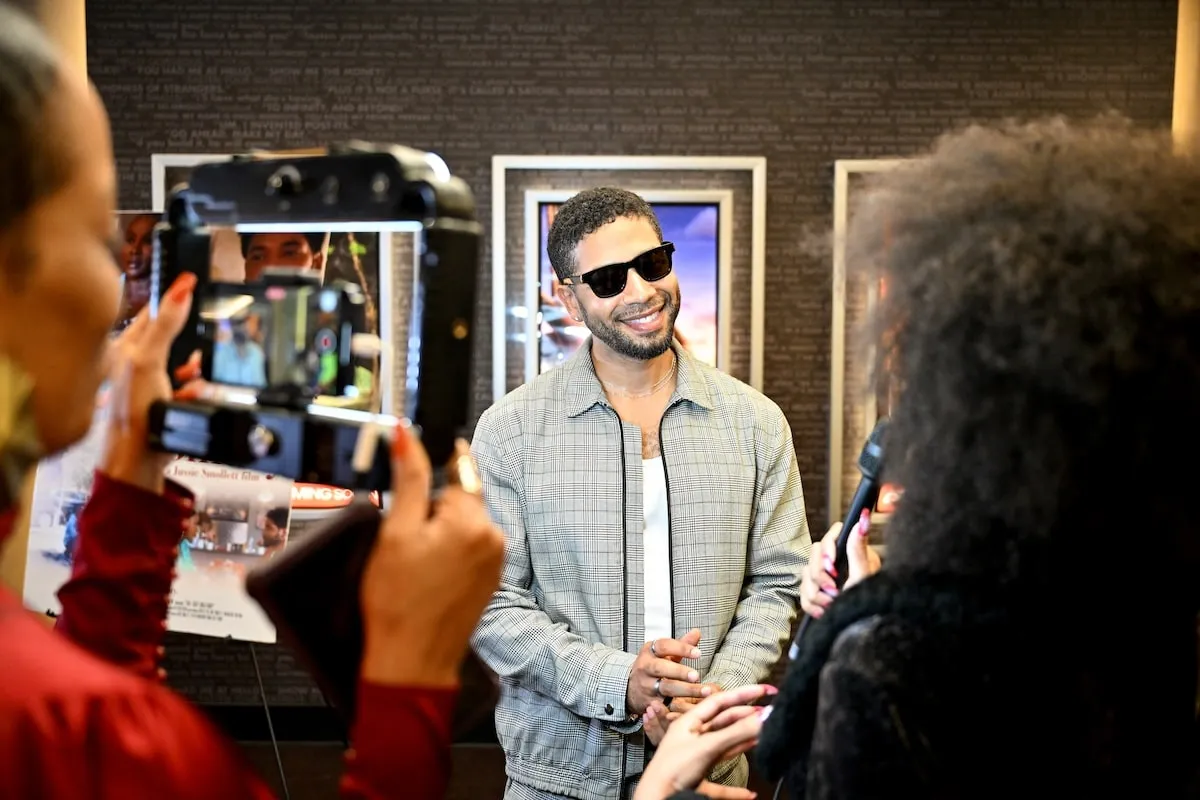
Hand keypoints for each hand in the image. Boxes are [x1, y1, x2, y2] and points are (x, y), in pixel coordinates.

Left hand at [100, 273, 199, 493]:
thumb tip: (180, 291)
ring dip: (195, 369)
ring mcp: (148, 385)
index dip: (173, 298)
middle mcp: (133, 364)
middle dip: (190, 340)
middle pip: (170, 338)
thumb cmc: (133, 412)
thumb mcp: (149, 361)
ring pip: (182, 364)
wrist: (138, 461)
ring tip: (196, 375)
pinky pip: (187, 389)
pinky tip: (196, 396)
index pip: (151, 312)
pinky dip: (195, 391)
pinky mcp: (163, 404)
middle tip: (203, 340)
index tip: (192, 280)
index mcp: (122, 347)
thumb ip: (164, 326)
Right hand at [360, 429, 504, 686]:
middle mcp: (494, 538)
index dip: (422, 494)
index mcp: (475, 522)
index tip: (412, 509)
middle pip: (457, 502)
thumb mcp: (394, 532)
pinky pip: (467, 551)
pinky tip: (428, 581)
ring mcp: (495, 562)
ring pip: (461, 527)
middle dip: (429, 518)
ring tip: (416, 570)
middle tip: (406, 550)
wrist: (411, 662)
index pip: (450, 478)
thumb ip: (408, 478)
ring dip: (438, 539)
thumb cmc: (399, 605)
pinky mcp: (490, 580)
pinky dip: (447, 558)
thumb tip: (407, 435)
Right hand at [627, 629, 710, 714]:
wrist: (629, 689)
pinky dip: (680, 707)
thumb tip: (697, 632)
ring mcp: (646, 686)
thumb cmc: (653, 668)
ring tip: (705, 692)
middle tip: (697, 675)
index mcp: (649, 652)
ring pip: (665, 688)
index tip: (698, 653)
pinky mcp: (649, 703)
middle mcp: (645, 668)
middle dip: (680, 672)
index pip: (663, 646)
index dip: (681, 648)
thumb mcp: (663, 654)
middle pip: (661, 668)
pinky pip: (666, 705)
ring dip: (686, 690)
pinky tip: (694, 708)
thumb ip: (681, 645)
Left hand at [633, 684, 776, 799]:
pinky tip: (748, 794)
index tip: (763, 690)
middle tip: (768, 715)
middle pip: (724, 723)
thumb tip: (763, 718)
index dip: (743, 694)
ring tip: (764, 736)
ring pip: (725, 747)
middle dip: (746, 718)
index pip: (720, 701)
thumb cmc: (672, 769)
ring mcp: (696, 758)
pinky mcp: (698, 780)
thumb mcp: (707, 746)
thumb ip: (736, 732)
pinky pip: (721, 784)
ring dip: (744, 742)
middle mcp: (693, 737)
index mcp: (689, 722)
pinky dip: (736, 790)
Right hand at [799, 510, 880, 618]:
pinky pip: (802, 593)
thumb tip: (862, 519)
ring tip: (831, 604)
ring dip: (816, 593)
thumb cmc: (869, 603)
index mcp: (851, 553)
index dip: (827, 549)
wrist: (863, 630)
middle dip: (820, 576)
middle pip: (813, 555)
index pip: (831, 536)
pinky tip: (824, 611)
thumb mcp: (863, 576)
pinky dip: (812, 604)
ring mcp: (826, 578)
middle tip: (833, 590)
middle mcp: (838, 563)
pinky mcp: (818, 593)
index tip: (832, 565)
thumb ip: (858, 548)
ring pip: (805, 574)